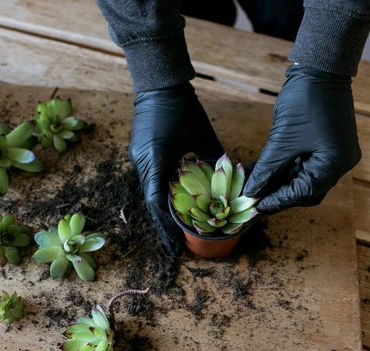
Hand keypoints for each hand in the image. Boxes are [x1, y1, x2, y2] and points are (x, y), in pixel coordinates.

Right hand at [129, 82, 223, 254]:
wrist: (159, 84)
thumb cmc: (182, 107)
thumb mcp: (202, 135)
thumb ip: (214, 160)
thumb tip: (230, 181)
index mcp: (155, 158)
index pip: (157, 201)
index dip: (167, 226)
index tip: (177, 246)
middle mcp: (142, 162)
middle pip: (151, 202)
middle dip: (164, 226)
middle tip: (176, 247)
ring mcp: (138, 158)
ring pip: (150, 193)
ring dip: (161, 213)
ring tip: (174, 232)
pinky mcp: (141, 153)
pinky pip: (150, 180)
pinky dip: (160, 196)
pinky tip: (171, 206)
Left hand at [244, 65, 360, 214]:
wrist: (319, 68)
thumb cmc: (305, 101)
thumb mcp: (282, 140)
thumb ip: (267, 168)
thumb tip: (251, 191)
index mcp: (335, 164)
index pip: (304, 193)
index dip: (276, 200)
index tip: (253, 207)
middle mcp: (339, 163)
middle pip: (304, 190)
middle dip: (277, 194)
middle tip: (251, 200)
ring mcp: (332, 154)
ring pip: (300, 178)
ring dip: (276, 181)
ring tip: (250, 187)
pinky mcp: (322, 145)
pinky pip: (300, 164)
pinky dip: (281, 168)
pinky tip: (259, 172)